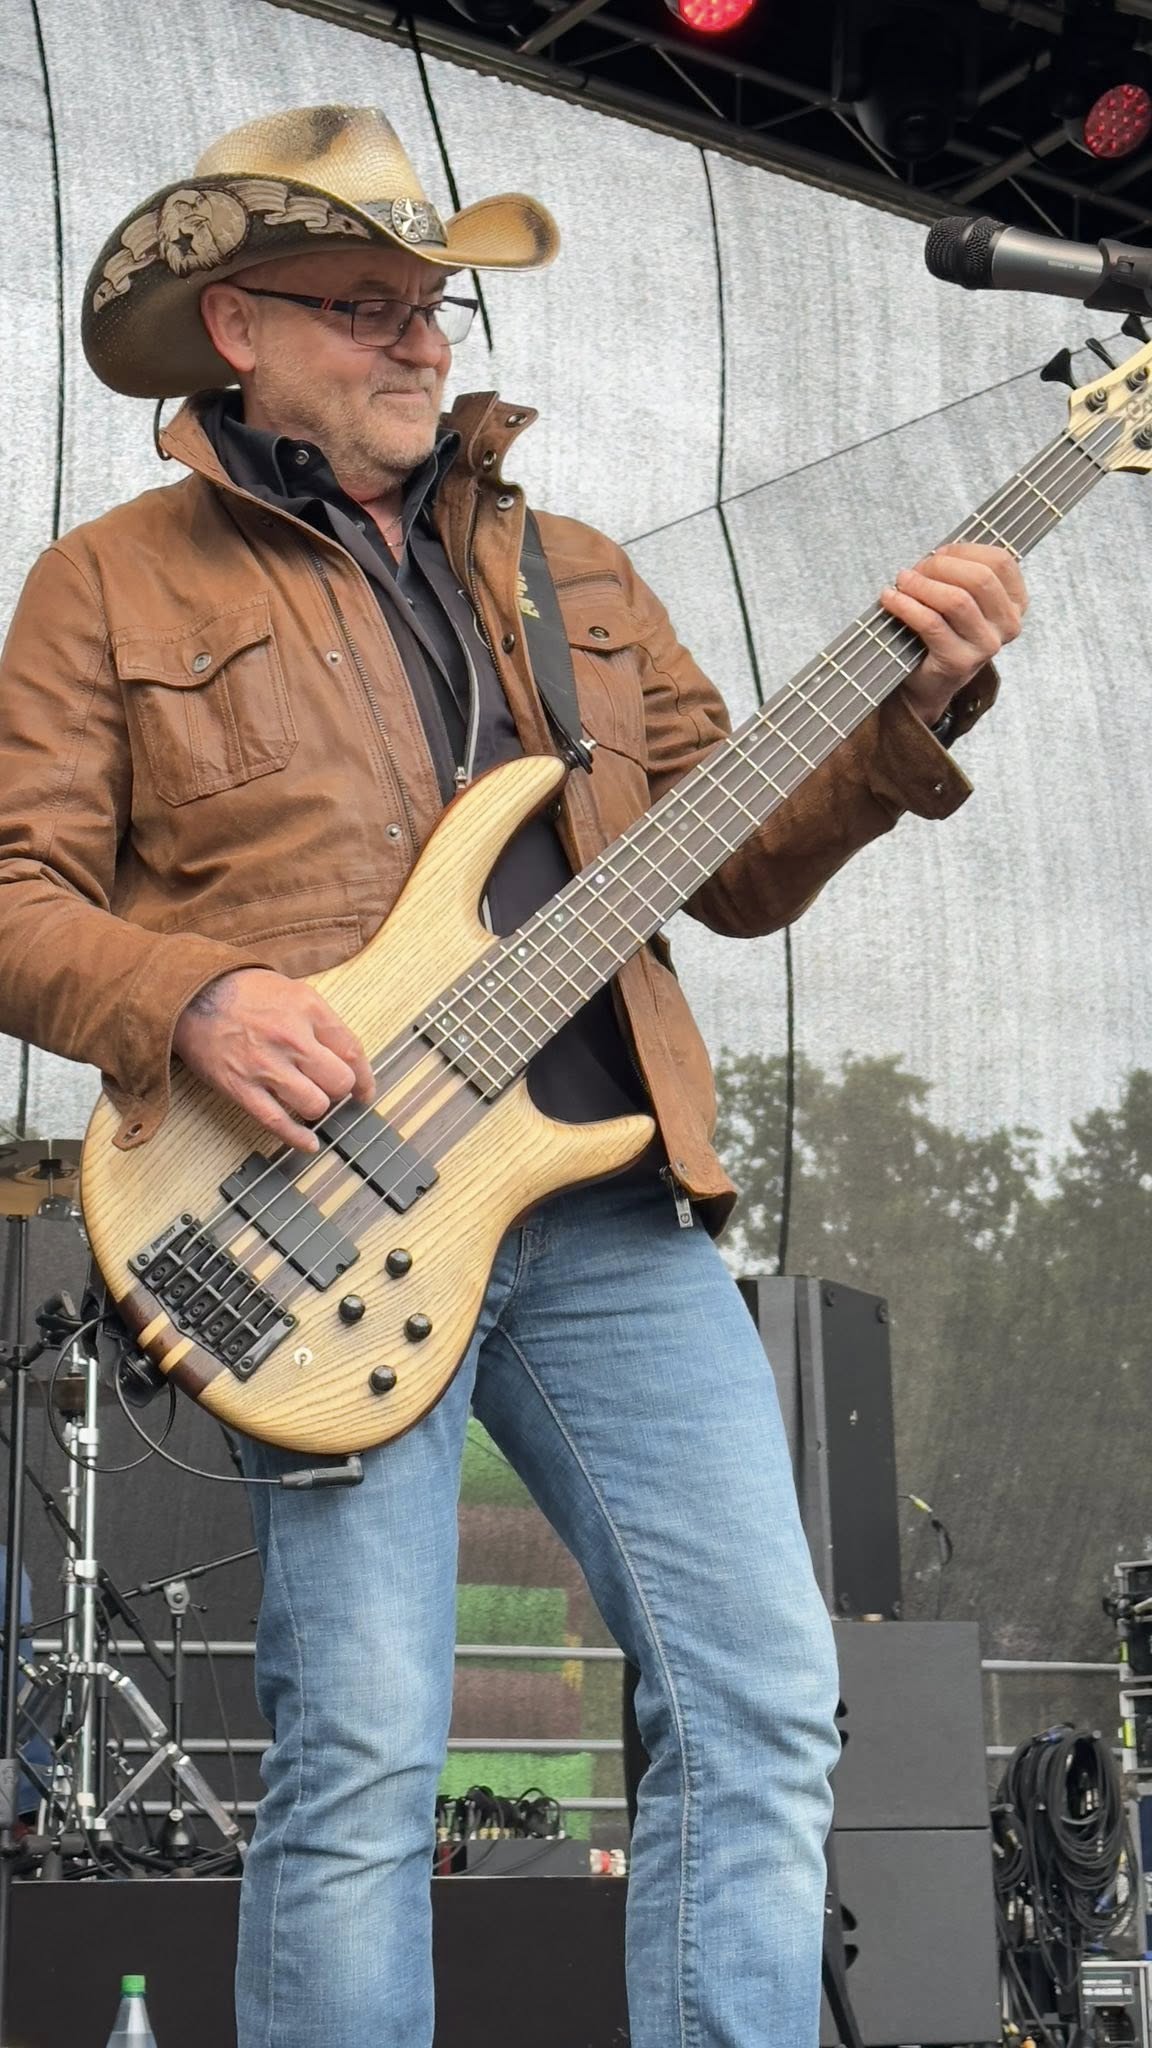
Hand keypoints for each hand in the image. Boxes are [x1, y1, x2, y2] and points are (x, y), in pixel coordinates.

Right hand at [172, 968, 374, 1151]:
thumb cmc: (242, 991)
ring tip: (308, 1102)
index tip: (365, 1090)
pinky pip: (277, 1122)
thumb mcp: (291, 990)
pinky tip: (308, 1143)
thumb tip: (344, 1055)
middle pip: (339, 1082)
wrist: (190, 994)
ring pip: (314, 1105)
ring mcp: (266, 1066)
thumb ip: (319, 1021)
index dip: (365, 1077)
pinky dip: (297, 1138)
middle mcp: (291, 1038)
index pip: (353, 1051)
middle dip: (339, 1090)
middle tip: (329, 1089)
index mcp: (308, 1009)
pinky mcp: (241, 1088)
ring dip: (316, 1108)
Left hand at [878, 541, 1026, 725]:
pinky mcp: (959, 662)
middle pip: (980, 579)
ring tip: (901, 582)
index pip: (1001, 562)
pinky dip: (906, 606)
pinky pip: (931, 623)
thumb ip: (959, 573)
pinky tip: (890, 599)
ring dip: (922, 585)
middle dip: (941, 566)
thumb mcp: (961, 598)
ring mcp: (986, 647)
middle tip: (914, 570)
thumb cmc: (943, 631)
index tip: (940, 553)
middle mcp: (1008, 626)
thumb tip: (937, 555)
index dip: (966, 550)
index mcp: (1015, 603)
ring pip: (957, 601)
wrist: (929, 682)